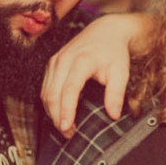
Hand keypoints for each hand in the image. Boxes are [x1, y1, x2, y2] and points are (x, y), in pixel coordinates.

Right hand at [41, 13, 151, 137]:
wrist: (106, 30)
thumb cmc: (114, 52)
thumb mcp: (121, 72)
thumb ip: (116, 93)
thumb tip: (113, 115)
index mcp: (81, 61)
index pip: (69, 90)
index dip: (66, 111)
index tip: (67, 128)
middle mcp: (64, 59)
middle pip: (52, 94)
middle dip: (57, 117)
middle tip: (68, 134)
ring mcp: (55, 61)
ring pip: (45, 93)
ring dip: (52, 113)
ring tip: (66, 128)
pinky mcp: (52, 63)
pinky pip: (45, 87)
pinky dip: (49, 103)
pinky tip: (59, 114)